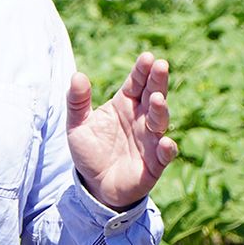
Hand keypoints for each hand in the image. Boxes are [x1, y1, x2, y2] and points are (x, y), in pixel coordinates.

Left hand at [66, 52, 177, 209]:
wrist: (96, 186)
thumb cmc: (90, 152)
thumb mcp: (76, 126)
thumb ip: (76, 102)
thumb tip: (77, 75)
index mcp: (124, 104)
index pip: (136, 82)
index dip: (142, 70)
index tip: (147, 57)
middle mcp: (141, 118)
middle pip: (153, 95)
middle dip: (158, 81)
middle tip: (161, 65)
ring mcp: (150, 140)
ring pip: (160, 121)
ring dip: (160, 110)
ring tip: (156, 100)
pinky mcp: (155, 163)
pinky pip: (164, 154)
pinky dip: (166, 148)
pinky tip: (164, 142)